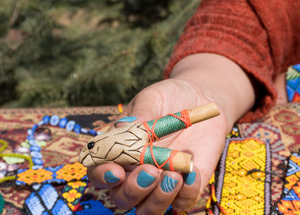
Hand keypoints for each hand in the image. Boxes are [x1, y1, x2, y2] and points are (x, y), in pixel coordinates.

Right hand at [86, 78, 229, 214]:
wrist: (201, 96)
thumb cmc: (168, 97)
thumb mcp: (152, 98)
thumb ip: (141, 112)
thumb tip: (125, 126)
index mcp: (117, 151)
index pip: (99, 172)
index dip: (102, 176)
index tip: (116, 171)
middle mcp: (134, 173)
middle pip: (122, 197)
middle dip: (133, 190)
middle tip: (150, 171)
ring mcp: (160, 183)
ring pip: (148, 210)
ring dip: (158, 199)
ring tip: (173, 176)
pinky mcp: (186, 186)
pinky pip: (183, 203)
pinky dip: (186, 194)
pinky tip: (192, 174)